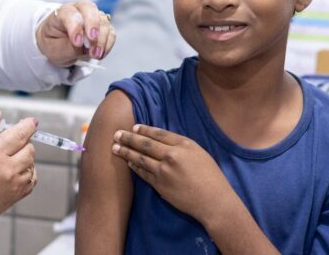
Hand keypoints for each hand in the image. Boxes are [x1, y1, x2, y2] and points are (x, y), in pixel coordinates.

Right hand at [0, 109, 36, 239]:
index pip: (20, 134)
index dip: (28, 125)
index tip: (31, 122)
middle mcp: (8, 169)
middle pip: (29, 148)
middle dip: (23, 142)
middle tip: (10, 144)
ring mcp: (15, 184)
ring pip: (32, 162)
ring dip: (24, 157)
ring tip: (8, 159)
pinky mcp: (18, 195)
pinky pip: (32, 178)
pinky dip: (27, 171)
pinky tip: (13, 171)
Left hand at [36, 1, 115, 65]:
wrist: (58, 44)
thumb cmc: (53, 43)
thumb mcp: (53, 49)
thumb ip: (67, 47)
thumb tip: (84, 47)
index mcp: (61, 13)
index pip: (69, 14)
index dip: (75, 27)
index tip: (77, 43)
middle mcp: (78, 10)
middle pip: (89, 10)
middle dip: (93, 26)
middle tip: (92, 43)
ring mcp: (93, 17)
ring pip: (103, 22)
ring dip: (101, 40)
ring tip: (95, 55)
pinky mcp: (103, 27)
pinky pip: (111, 33)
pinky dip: (107, 44)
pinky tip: (100, 54)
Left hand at [111, 124, 234, 225]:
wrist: (214, 202)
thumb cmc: (211, 178)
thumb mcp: (200, 154)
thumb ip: (182, 146)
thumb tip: (163, 141)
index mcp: (184, 145)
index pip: (159, 134)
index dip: (144, 129)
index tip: (134, 127)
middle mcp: (172, 155)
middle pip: (145, 144)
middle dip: (129, 138)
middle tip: (116, 134)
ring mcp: (164, 170)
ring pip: (140, 158)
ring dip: (126, 152)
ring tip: (115, 147)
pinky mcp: (160, 185)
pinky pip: (143, 173)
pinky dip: (135, 167)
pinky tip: (129, 163)